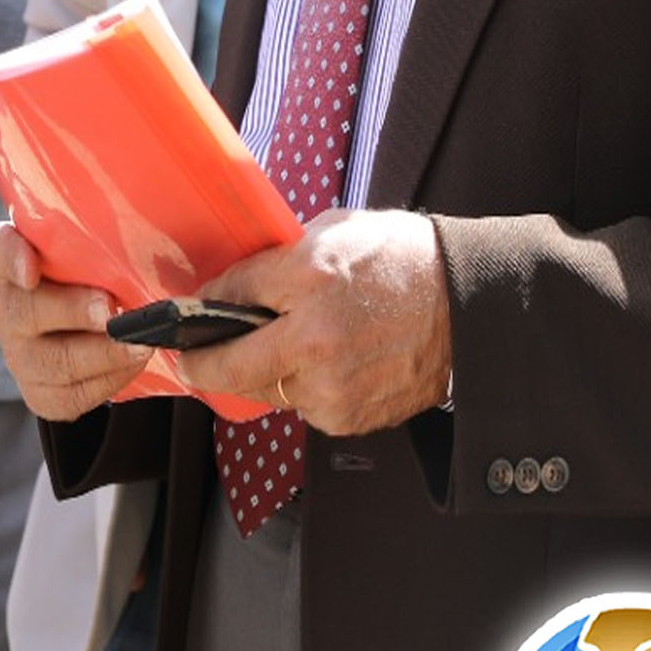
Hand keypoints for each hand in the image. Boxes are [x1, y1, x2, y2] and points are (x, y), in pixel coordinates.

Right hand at [0, 220, 147, 421]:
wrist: (78, 339)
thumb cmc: (86, 283)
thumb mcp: (84, 254)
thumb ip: (94, 239)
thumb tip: (140, 225)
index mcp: (13, 266)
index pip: (0, 250)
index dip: (13, 258)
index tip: (31, 269)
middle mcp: (7, 311)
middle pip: (26, 312)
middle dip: (71, 311)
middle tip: (108, 310)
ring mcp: (20, 356)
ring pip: (54, 362)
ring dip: (102, 353)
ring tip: (139, 343)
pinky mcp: (41, 394)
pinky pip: (72, 395)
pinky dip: (109, 380)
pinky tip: (133, 363)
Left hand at [182, 208, 451, 434]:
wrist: (467, 302)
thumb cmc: (399, 259)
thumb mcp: (328, 234)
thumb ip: (273, 264)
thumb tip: (225, 289)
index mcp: (307, 283)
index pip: (225, 300)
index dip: (198, 310)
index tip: (184, 319)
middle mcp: (315, 343)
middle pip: (232, 367)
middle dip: (204, 363)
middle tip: (191, 357)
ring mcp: (334, 388)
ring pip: (268, 392)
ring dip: (263, 375)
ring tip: (279, 351)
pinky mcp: (352, 417)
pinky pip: (305, 408)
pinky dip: (304, 390)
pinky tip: (323, 366)